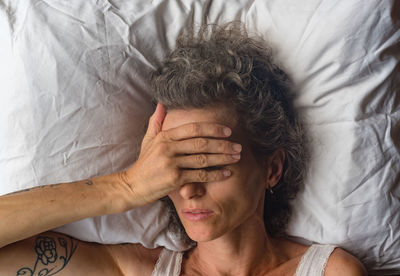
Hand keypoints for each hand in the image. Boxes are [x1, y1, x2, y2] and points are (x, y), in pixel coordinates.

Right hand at [118, 103, 241, 205]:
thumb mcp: (148, 139)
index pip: (193, 129)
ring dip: (223, 158)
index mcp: (164, 136)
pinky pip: (200, 175)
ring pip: (203, 159)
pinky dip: (216, 174)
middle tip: (237, 146)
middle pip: (201, 143)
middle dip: (222, 144)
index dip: (212, 129)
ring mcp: (171, 163)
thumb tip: (161, 103)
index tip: (227, 131)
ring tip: (236, 157)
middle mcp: (168, 148)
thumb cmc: (144, 163)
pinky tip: (227, 173)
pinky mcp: (174, 179)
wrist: (132, 186)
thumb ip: (156, 121)